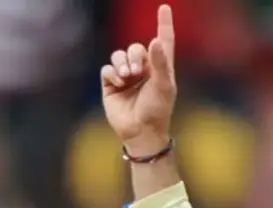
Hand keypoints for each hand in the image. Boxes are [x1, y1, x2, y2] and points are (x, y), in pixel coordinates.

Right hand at [101, 5, 176, 155]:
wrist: (140, 131)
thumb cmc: (157, 110)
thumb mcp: (163, 86)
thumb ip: (159, 62)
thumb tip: (154, 39)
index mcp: (161, 68)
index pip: (163, 41)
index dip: (164, 24)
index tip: (165, 8)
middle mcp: (144, 69)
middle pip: (136, 48)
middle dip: (135, 56)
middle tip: (137, 72)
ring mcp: (127, 76)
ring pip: (119, 55)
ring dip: (122, 62)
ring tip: (127, 76)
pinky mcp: (111, 84)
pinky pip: (107, 68)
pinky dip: (112, 73)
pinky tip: (118, 83)